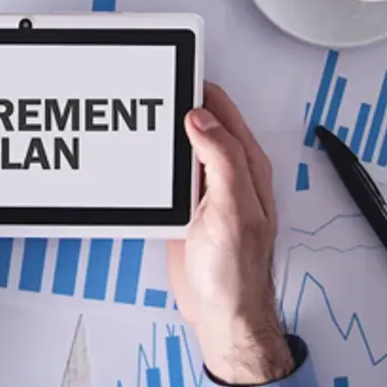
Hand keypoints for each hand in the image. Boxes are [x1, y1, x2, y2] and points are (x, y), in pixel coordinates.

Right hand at [167, 83, 293, 385]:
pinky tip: (140, 154)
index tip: (175, 72)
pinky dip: (154, 161)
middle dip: (178, 103)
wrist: (220, 314)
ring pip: (182, 146)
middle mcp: (228, 174)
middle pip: (200, 124)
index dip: (200, 89)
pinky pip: (168, 174)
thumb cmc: (236, 272)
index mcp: (247, 167)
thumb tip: (202, 118)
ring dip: (163, 131)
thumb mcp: (233, 208)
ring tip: (139, 110)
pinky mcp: (185, 208)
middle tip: (149, 85)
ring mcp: (205, 191)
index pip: (223, 112)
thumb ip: (221, 159)